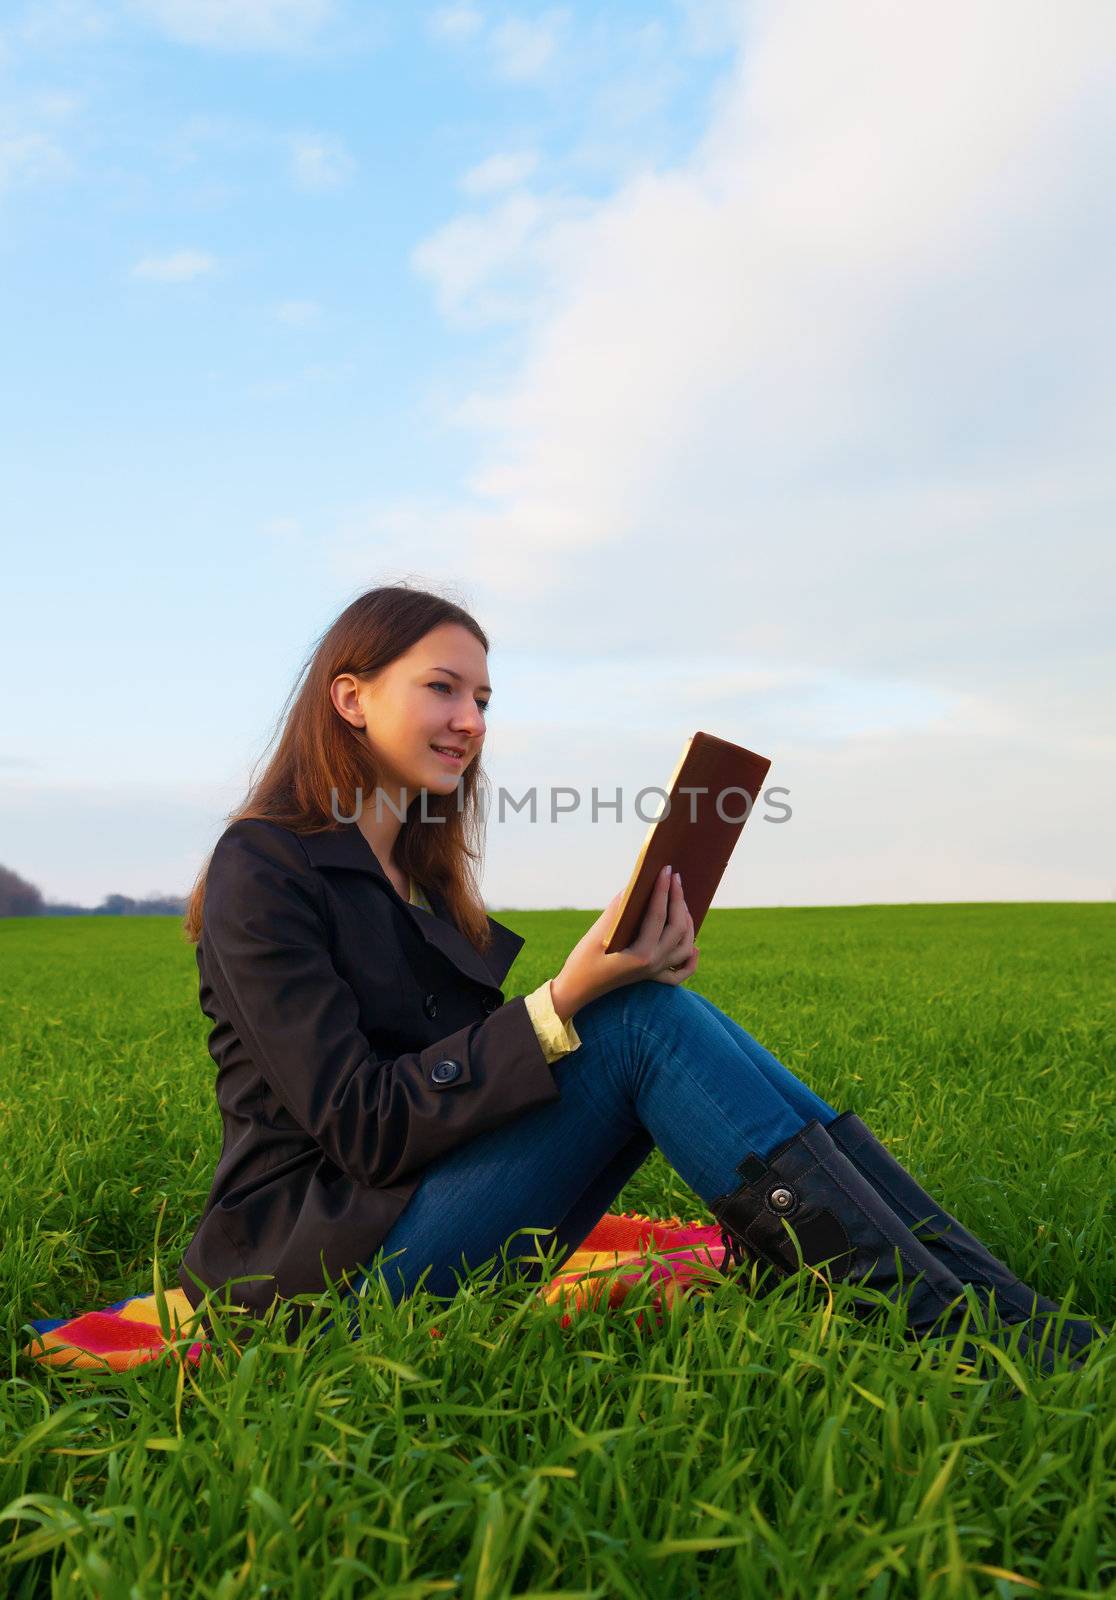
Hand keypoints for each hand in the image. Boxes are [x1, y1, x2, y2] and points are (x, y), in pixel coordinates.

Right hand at [550, 864, 698, 1021]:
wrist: (577, 990)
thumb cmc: (582, 961)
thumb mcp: (596, 934)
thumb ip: (617, 910)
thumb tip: (634, 887)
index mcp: (640, 954)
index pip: (658, 915)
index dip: (662, 890)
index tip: (666, 870)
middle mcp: (653, 964)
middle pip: (678, 929)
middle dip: (678, 899)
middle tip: (674, 877)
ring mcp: (655, 972)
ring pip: (685, 947)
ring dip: (688, 923)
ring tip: (681, 902)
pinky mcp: (651, 977)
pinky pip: (680, 973)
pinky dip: (691, 960)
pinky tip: (695, 947)